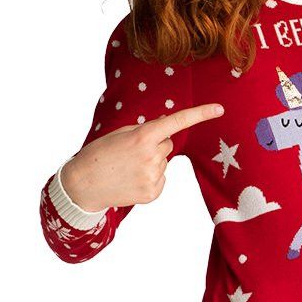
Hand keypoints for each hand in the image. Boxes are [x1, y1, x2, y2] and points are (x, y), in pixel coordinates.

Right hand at [61, 103, 223, 211]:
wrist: (83, 185)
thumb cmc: (99, 154)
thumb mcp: (120, 134)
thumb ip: (146, 130)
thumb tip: (166, 128)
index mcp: (143, 136)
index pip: (177, 122)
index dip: (200, 114)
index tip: (219, 109)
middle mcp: (152, 156)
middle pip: (168, 144)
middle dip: (155, 145)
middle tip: (131, 153)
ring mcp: (153, 176)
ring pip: (164, 162)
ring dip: (151, 162)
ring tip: (127, 168)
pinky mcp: (153, 193)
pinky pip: (161, 179)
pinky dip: (150, 178)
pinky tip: (132, 180)